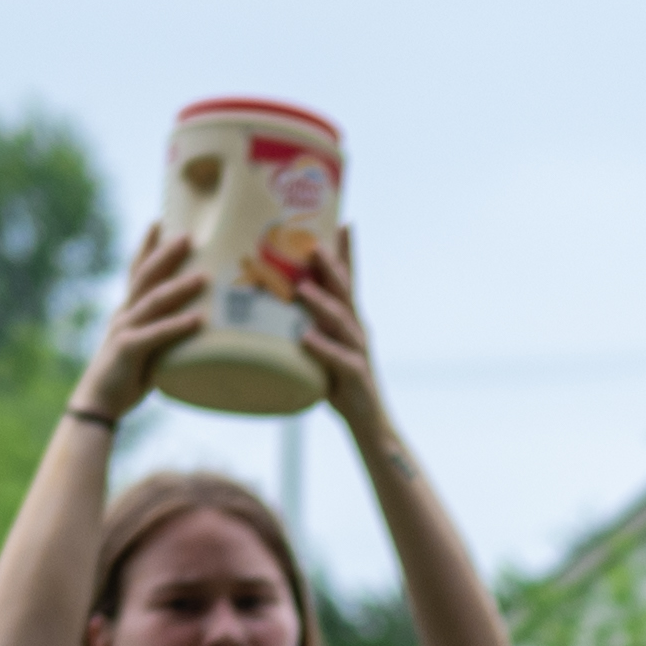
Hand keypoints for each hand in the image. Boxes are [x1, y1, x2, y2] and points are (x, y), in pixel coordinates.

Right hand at [80, 224, 203, 418]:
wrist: (98, 403)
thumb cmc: (127, 377)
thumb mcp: (148, 348)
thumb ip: (166, 332)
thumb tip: (198, 323)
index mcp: (127, 310)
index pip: (136, 270)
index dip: (147, 245)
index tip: (160, 220)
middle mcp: (124, 313)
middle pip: (145, 276)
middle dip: (166, 254)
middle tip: (189, 235)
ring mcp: (125, 329)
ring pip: (153, 301)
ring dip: (180, 287)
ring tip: (204, 277)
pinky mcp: (128, 350)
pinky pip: (156, 334)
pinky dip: (178, 326)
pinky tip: (199, 320)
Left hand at [288, 228, 386, 428]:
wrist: (368, 423)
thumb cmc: (340, 383)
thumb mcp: (322, 348)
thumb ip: (307, 325)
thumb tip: (277, 305)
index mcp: (349, 321)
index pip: (349, 280)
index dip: (347, 253)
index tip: (345, 222)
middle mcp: (357, 330)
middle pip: (345, 292)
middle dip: (331, 267)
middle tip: (313, 245)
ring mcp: (358, 352)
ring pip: (341, 321)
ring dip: (321, 303)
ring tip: (302, 289)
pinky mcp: (355, 376)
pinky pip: (338, 358)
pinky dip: (322, 347)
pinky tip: (306, 337)